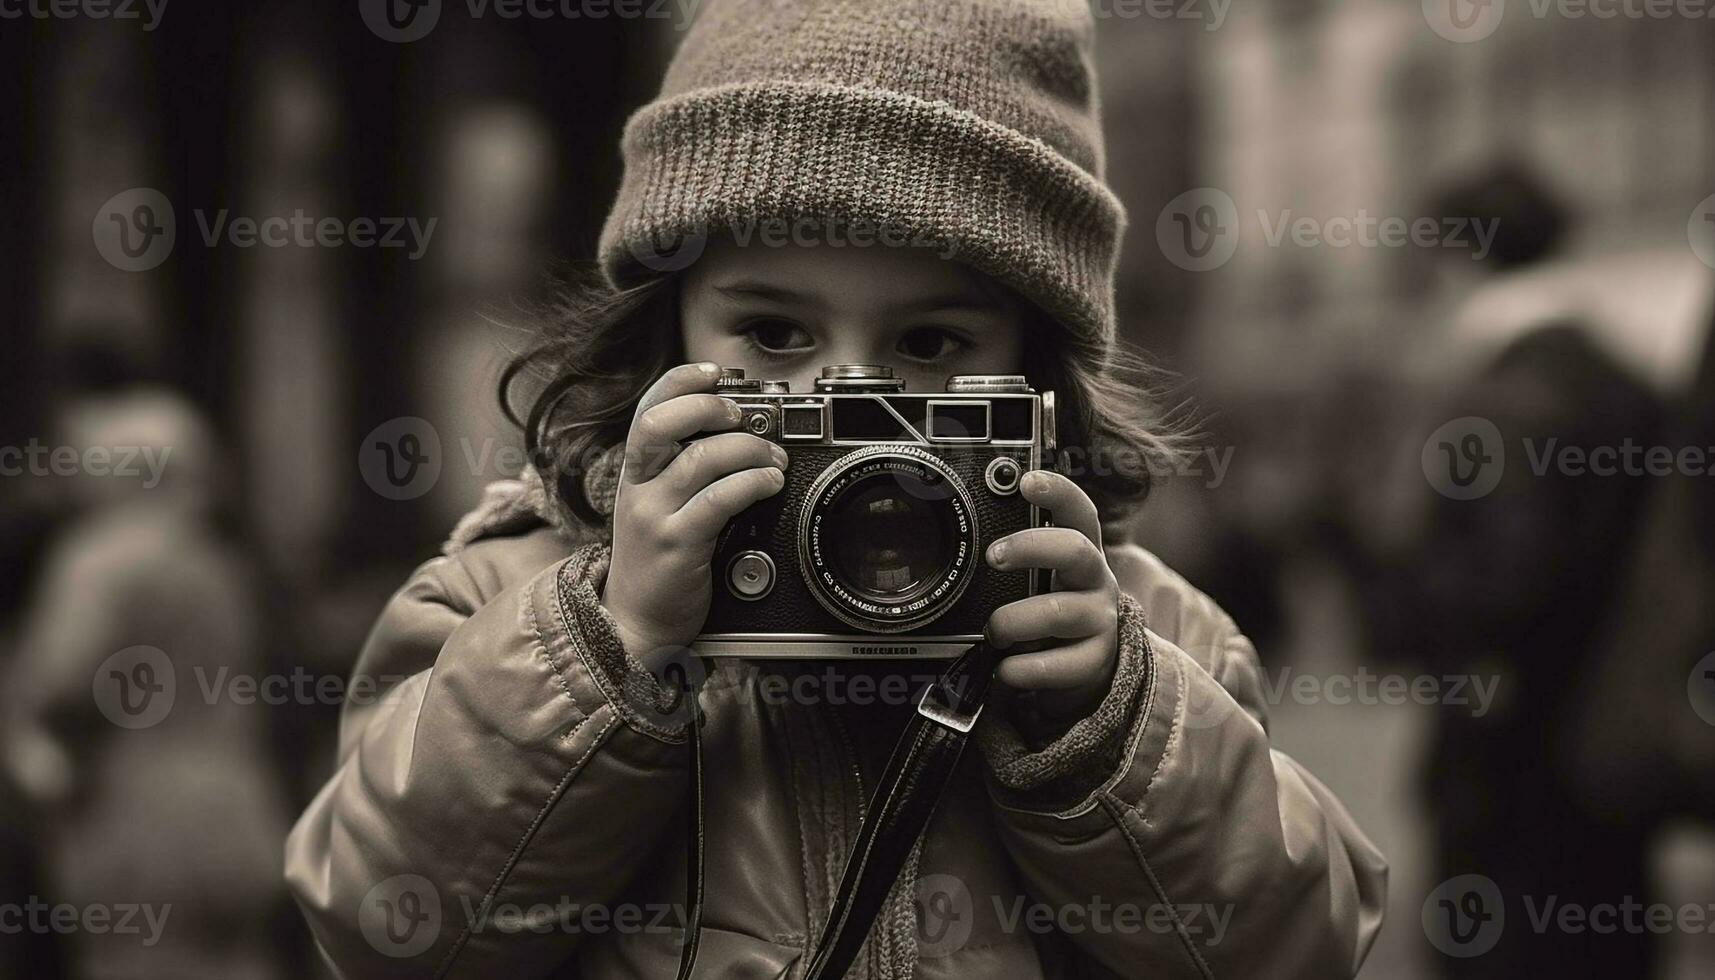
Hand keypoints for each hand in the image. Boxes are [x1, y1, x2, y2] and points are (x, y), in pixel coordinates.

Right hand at [602, 362, 787, 656]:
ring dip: (747, 450)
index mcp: (635, 472)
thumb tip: (741, 431)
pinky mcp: (677, 545)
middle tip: (743, 417)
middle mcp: (638, 488)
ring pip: (699, 460)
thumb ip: (686, 469)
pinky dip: (751, 484)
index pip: (647, 410)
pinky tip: (770, 484)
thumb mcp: (660, 505)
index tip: (716, 374)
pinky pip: (717, 501)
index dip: (679, 383)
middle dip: (708, 409)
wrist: (637, 621)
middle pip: (659, 424)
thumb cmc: (658, 560)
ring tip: (774, 460)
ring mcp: (654, 516)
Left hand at [984, 470, 1120, 730]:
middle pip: (1075, 550)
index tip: (1026, 481)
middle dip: (1030, 547)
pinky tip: (1006, 668)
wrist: (1087, 666)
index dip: (1057, 492)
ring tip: (993, 631)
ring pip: (1060, 612)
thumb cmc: (1049, 610)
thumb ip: (1011, 561)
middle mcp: (1095, 579)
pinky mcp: (1096, 661)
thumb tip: (954, 540)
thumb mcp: (1037, 579)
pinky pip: (1062, 665)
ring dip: (1014, 621)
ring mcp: (1099, 620)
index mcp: (1080, 551)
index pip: (1078, 511)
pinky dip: (1025, 668)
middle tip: (993, 556)